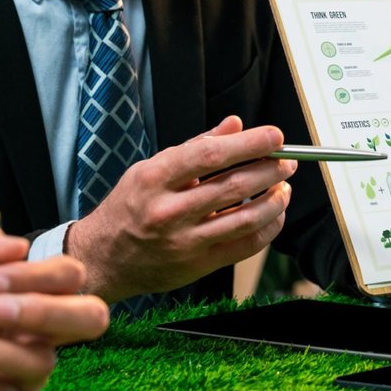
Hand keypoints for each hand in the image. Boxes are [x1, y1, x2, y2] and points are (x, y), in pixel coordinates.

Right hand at [68, 116, 295, 302]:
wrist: (103, 259)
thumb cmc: (130, 208)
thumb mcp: (150, 169)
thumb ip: (195, 146)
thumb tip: (235, 125)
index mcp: (154, 179)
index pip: (210, 155)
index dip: (248, 143)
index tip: (274, 136)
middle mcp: (168, 211)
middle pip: (233, 186)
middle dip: (270, 170)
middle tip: (287, 161)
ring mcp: (183, 241)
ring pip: (246, 218)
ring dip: (275, 200)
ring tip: (284, 187)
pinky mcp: (197, 266)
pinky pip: (245, 246)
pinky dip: (269, 227)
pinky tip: (274, 214)